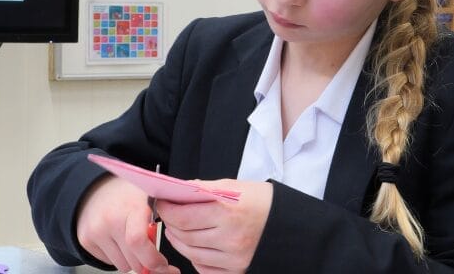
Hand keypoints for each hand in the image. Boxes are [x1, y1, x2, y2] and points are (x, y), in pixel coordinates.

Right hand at [74, 174, 173, 273]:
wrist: (99, 189)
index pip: (138, 241)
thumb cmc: (130, 197)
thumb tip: (167, 268)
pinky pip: (108, 262)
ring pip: (122, 266)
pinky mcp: (85, 240)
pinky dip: (117, 257)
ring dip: (131, 260)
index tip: (162, 264)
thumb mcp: (151, 203)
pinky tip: (118, 240)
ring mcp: (95, 231)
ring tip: (132, 240)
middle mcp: (110, 219)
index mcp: (132, 207)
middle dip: (146, 262)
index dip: (152, 259)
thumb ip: (158, 228)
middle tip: (152, 254)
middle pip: (132, 260)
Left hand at [155, 179, 271, 273]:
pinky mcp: (236, 270)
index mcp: (229, 213)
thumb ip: (205, 189)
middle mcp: (230, 238)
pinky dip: (194, 258)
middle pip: (184, 236)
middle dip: (170, 224)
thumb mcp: (237, 187)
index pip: (183, 217)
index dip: (167, 210)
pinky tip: (194, 246)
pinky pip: (204, 268)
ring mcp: (233, 257)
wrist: (291, 223)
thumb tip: (178, 191)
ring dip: (178, 241)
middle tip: (169, 215)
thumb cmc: (265, 202)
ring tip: (177, 230)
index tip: (163, 203)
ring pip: (190, 254)